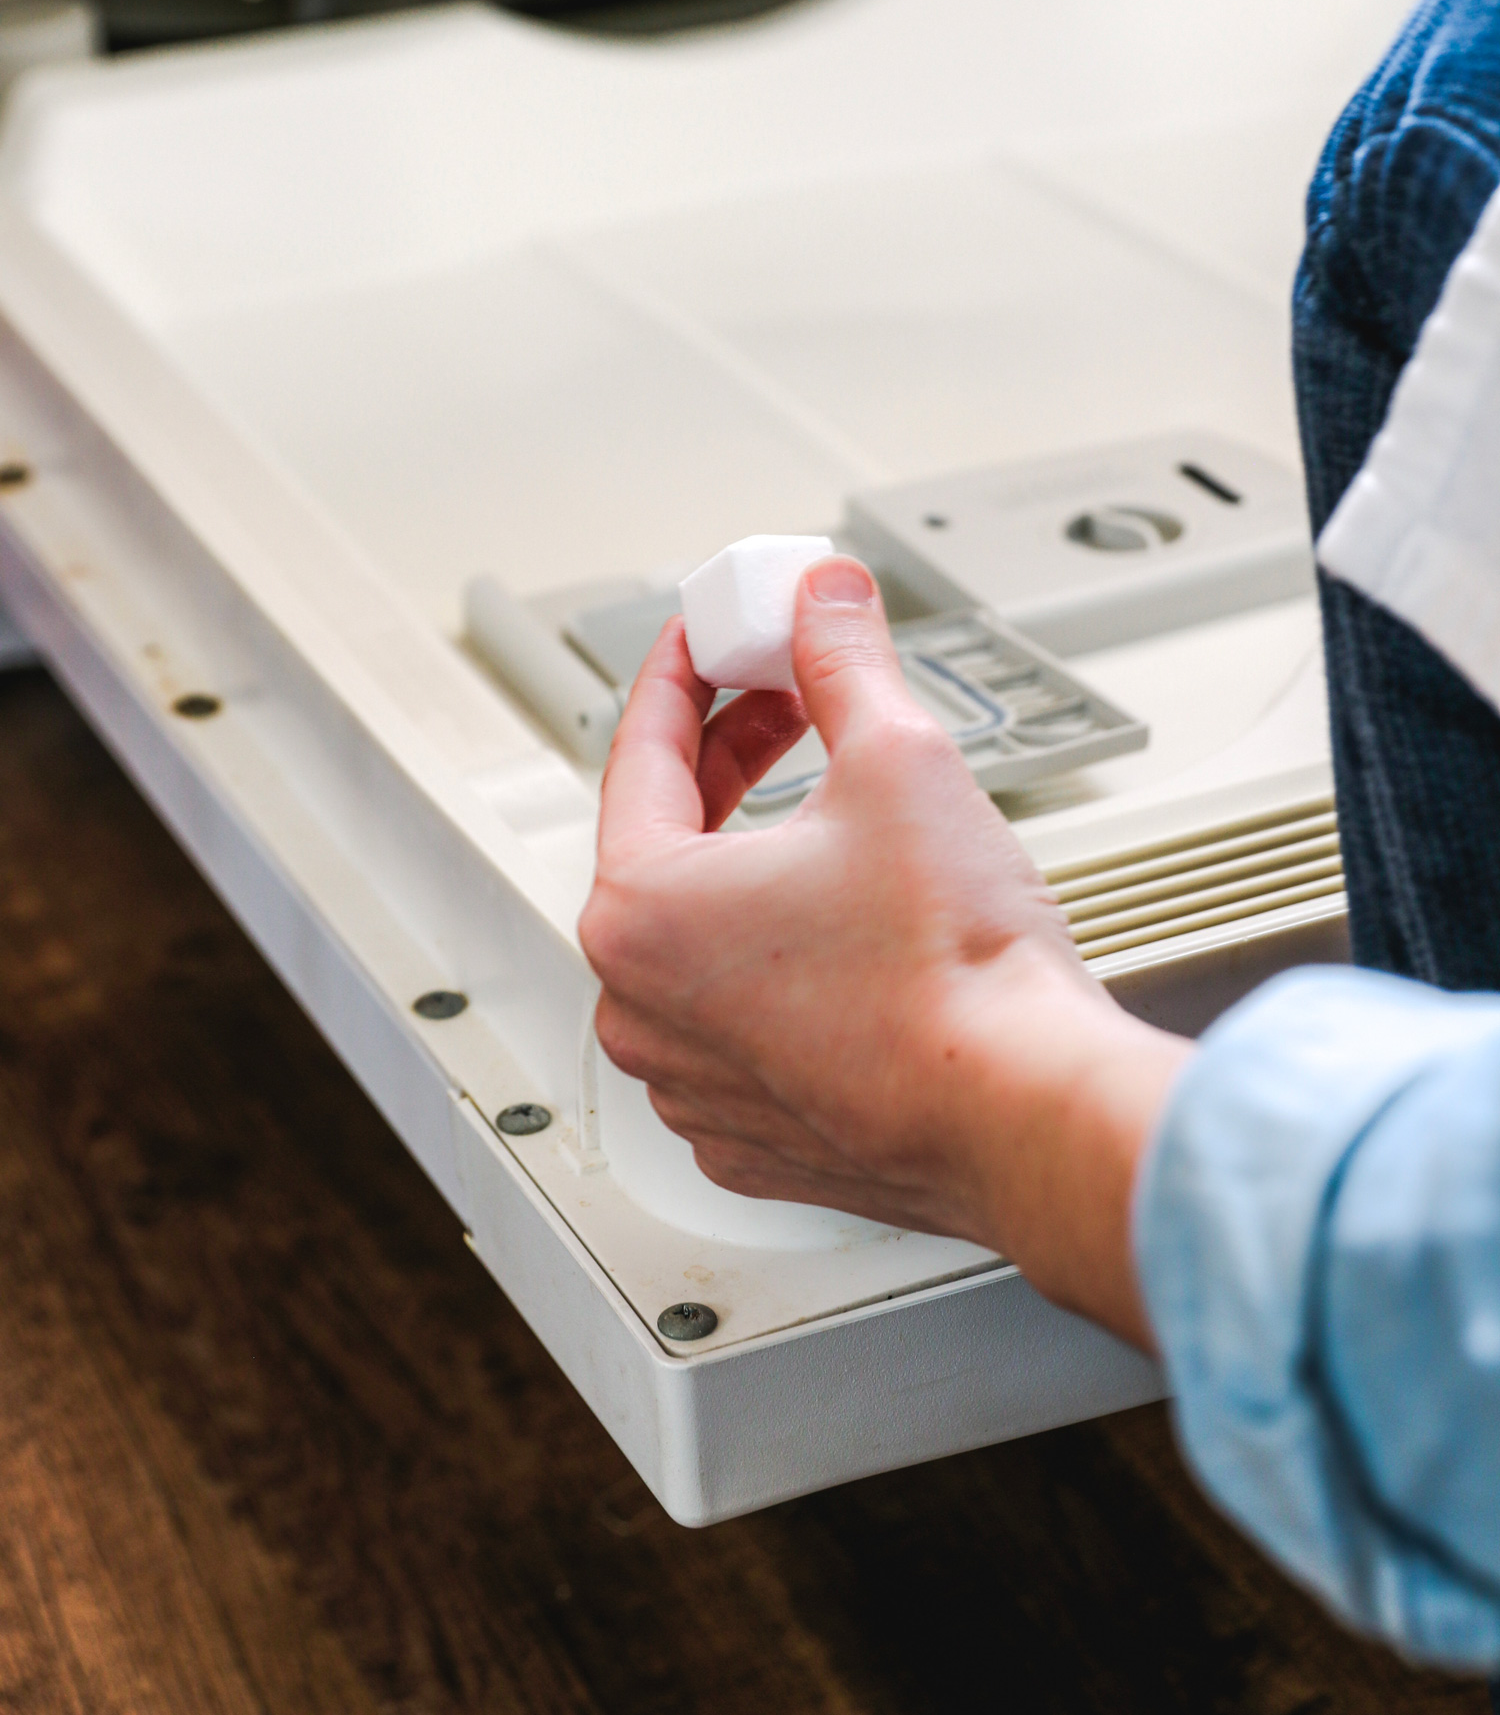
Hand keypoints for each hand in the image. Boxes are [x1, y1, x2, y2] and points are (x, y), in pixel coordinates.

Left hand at [579, 556, 1189, 1349]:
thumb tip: (825, 601)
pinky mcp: (754, 1135)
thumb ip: (843, 661)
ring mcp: (694, 1083)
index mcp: (641, 912)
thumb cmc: (955, 971)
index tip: (712, 635)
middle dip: (729, 758)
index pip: (639, 751)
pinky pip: (743, 1025)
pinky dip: (779, 967)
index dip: (685, 670)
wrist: (1031, 1115)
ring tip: (833, 815)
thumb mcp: (899, 759)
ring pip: (704, 942)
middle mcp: (644, 1009)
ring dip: (755, 868)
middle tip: (787, 703)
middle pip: (666, 843)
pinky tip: (846, 931)